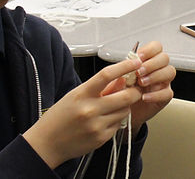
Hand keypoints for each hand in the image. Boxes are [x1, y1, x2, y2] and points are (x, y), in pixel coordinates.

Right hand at [22, 57, 142, 169]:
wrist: (47, 144)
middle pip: (126, 96)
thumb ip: (101, 87)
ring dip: (125, 106)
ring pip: (125, 110)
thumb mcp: (78, 94)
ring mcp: (96, 125)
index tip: (136, 62)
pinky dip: (117, 119)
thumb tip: (123, 78)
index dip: (125, 67)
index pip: (107, 75)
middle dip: (135, 91)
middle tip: (134, 89)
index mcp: (82, 94)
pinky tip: (106, 119)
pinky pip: (119, 124)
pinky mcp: (100, 138)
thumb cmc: (61, 116)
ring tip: (113, 106)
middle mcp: (90, 110)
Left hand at [127, 41, 175, 135]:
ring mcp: (163, 82)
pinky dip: (156, 95)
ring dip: (155, 76)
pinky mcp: (164, 97)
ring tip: (141, 84)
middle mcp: (158, 69)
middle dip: (152, 64)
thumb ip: (123, 70)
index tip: (139, 57)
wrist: (121, 112)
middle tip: (139, 72)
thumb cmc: (121, 92)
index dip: (150, 50)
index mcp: (148, 60)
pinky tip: (144, 97)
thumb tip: (127, 63)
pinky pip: (167, 93)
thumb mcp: (119, 78)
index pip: (156, 47)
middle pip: (164, 58)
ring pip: (170, 72)